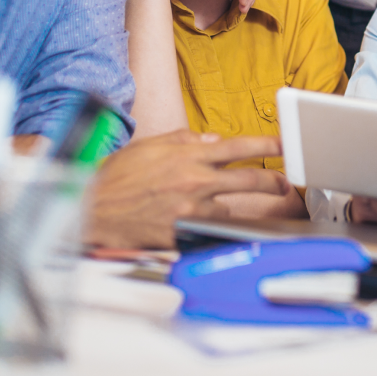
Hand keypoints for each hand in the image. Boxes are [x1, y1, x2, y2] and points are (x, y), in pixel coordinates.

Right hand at [85, 130, 289, 248]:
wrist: (89, 209)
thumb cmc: (117, 175)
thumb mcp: (153, 145)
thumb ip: (188, 141)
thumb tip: (215, 140)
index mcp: (190, 157)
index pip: (240, 146)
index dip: (269, 143)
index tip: (286, 145)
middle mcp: (195, 182)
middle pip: (250, 179)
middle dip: (273, 181)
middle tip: (284, 184)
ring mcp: (190, 210)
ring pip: (233, 208)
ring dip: (237, 207)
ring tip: (236, 207)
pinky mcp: (181, 234)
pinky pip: (209, 230)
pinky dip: (211, 227)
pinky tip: (207, 226)